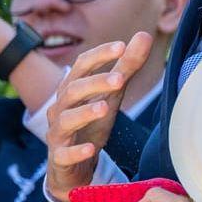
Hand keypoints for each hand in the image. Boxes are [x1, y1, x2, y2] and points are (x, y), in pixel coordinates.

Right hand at [45, 33, 150, 201]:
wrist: (72, 166)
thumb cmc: (91, 123)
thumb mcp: (111, 95)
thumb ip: (126, 67)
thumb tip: (144, 35)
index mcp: (72, 88)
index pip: (82, 64)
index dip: (100, 54)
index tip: (122, 46)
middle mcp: (60, 107)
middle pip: (73, 90)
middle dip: (95, 83)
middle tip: (120, 79)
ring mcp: (58, 133)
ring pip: (66, 119)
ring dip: (85, 112)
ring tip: (105, 108)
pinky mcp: (60, 158)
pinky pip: (64, 154)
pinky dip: (76, 151)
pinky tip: (91, 149)